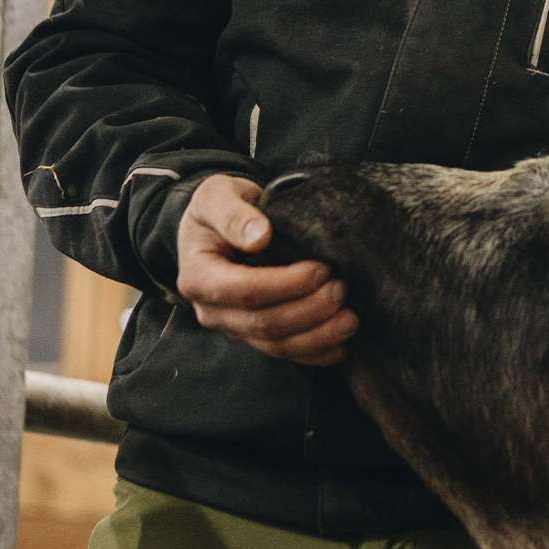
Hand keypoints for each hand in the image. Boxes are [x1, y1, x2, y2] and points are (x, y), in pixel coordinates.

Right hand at [177, 175, 356, 366]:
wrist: (221, 223)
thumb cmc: (221, 206)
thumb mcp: (218, 195)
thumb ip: (233, 214)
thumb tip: (260, 237)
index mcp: (198, 277)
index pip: (244, 291)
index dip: (286, 285)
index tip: (320, 270)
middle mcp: (212, 311)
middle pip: (263, 323)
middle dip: (308, 311)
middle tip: (342, 289)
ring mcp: (233, 328)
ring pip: (277, 345)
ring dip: (317, 337)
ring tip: (350, 319)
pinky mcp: (254, 336)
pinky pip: (285, 353)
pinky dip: (315, 353)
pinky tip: (342, 345)